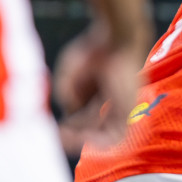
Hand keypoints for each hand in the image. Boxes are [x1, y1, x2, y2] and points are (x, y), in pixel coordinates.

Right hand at [51, 22, 142, 153]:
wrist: (116, 40)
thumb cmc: (93, 52)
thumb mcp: (70, 74)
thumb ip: (66, 94)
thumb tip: (70, 112)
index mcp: (97, 94)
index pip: (82, 119)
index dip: (68, 127)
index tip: (54, 129)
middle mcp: (110, 104)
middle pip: (91, 128)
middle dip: (73, 135)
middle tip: (58, 135)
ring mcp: (120, 108)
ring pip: (103, 135)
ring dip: (83, 140)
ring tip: (65, 137)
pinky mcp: (127, 110)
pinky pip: (115, 135)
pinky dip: (97, 141)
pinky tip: (80, 137)